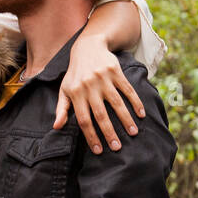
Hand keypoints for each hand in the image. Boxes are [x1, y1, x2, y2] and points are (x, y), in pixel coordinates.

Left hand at [53, 36, 145, 153]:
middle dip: (109, 133)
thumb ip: (61, 109)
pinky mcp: (115, 71)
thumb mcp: (64, 89)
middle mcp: (89, 87)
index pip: (84, 120)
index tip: (99, 150)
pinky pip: (127, 89)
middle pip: (100, 114)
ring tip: (133, 134)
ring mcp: (103, 78)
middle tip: (117, 148)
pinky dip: (135, 102)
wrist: (88, 46)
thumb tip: (57, 127)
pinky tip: (140, 114)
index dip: (91, 136)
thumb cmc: (75, 73)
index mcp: (75, 93)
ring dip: (125, 120)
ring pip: (116, 103)